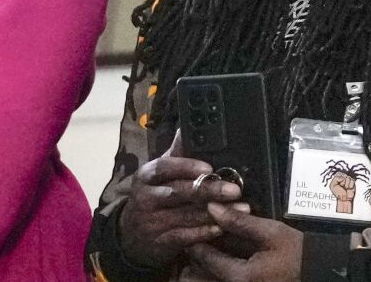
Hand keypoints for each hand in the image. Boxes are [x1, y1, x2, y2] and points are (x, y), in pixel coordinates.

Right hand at [116, 130, 245, 269]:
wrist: (129, 236)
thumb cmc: (153, 195)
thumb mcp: (158, 174)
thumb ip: (175, 152)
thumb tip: (186, 126)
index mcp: (145, 176)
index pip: (163, 168)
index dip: (186, 166)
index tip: (209, 167)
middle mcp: (146, 198)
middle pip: (178, 192)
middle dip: (209, 190)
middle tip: (235, 189)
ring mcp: (152, 222)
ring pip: (186, 216)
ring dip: (215, 212)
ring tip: (241, 208)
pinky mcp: (160, 243)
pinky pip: (185, 237)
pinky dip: (204, 233)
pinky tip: (222, 228)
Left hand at [183, 207, 304, 280]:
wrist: (320, 273)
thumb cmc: (299, 254)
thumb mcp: (272, 233)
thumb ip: (240, 222)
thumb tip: (213, 207)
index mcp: (239, 277)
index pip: (205, 259)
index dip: (195, 242)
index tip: (190, 229)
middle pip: (198, 279)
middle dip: (193, 262)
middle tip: (194, 243)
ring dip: (203, 269)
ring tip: (204, 254)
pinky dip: (216, 273)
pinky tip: (221, 260)